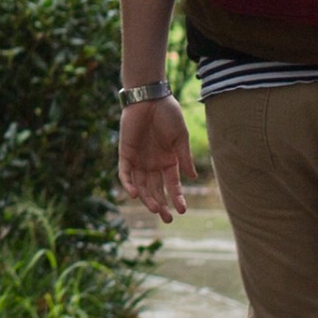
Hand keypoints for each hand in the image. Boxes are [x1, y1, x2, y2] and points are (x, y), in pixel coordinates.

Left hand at [118, 97, 196, 221]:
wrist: (149, 98)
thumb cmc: (168, 114)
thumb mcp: (180, 137)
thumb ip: (184, 158)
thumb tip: (192, 178)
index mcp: (168, 160)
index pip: (172, 184)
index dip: (177, 197)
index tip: (183, 210)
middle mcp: (153, 164)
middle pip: (156, 190)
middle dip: (161, 204)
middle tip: (167, 219)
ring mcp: (138, 160)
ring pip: (141, 186)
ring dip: (147, 199)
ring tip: (155, 209)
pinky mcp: (125, 155)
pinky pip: (125, 174)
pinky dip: (129, 185)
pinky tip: (135, 194)